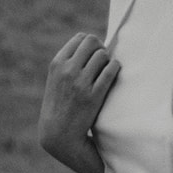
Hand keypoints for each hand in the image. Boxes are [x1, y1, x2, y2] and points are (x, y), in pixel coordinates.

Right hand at [38, 32, 119, 159]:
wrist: (58, 134)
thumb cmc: (60, 105)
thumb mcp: (56, 80)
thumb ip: (68, 63)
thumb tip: (91, 46)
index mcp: (57, 63)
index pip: (80, 38)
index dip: (91, 44)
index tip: (94, 54)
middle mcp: (68, 70)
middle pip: (92, 42)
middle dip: (100, 48)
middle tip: (103, 61)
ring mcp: (81, 83)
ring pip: (102, 54)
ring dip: (108, 60)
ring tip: (106, 71)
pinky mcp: (94, 96)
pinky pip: (110, 70)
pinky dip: (115, 67)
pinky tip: (114, 72)